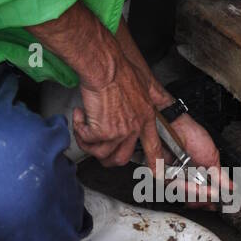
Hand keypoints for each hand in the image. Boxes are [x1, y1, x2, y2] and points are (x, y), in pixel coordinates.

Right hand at [73, 51, 165, 168]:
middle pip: (122, 158)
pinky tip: (79, 115)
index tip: (157, 174)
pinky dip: (78, 129)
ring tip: (83, 126)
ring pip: (101, 154)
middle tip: (97, 149)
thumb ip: (153, 94)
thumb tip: (161, 97)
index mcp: (146, 118)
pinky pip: (86, 140)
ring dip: (88, 143)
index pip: (154, 147)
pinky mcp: (102, 131)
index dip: (155, 163)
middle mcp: (134, 129)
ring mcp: (118, 132)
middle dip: (107, 158)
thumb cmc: (121, 70)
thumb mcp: (145, 82)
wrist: (105, 67)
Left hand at [167, 112, 232, 204]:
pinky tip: (195, 185)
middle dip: (205, 200)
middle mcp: (184, 177)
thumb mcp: (212, 157)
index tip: (218, 202)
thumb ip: (220, 176)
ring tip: (209, 191)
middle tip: (215, 198)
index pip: (202, 194)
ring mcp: (173, 177)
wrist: (177, 124)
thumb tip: (230, 188)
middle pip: (193, 199)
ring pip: (185, 195)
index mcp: (196, 174)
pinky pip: (175, 188)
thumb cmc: (192, 135)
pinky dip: (187, 188)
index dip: (209, 200)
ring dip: (199, 194)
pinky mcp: (162, 175)